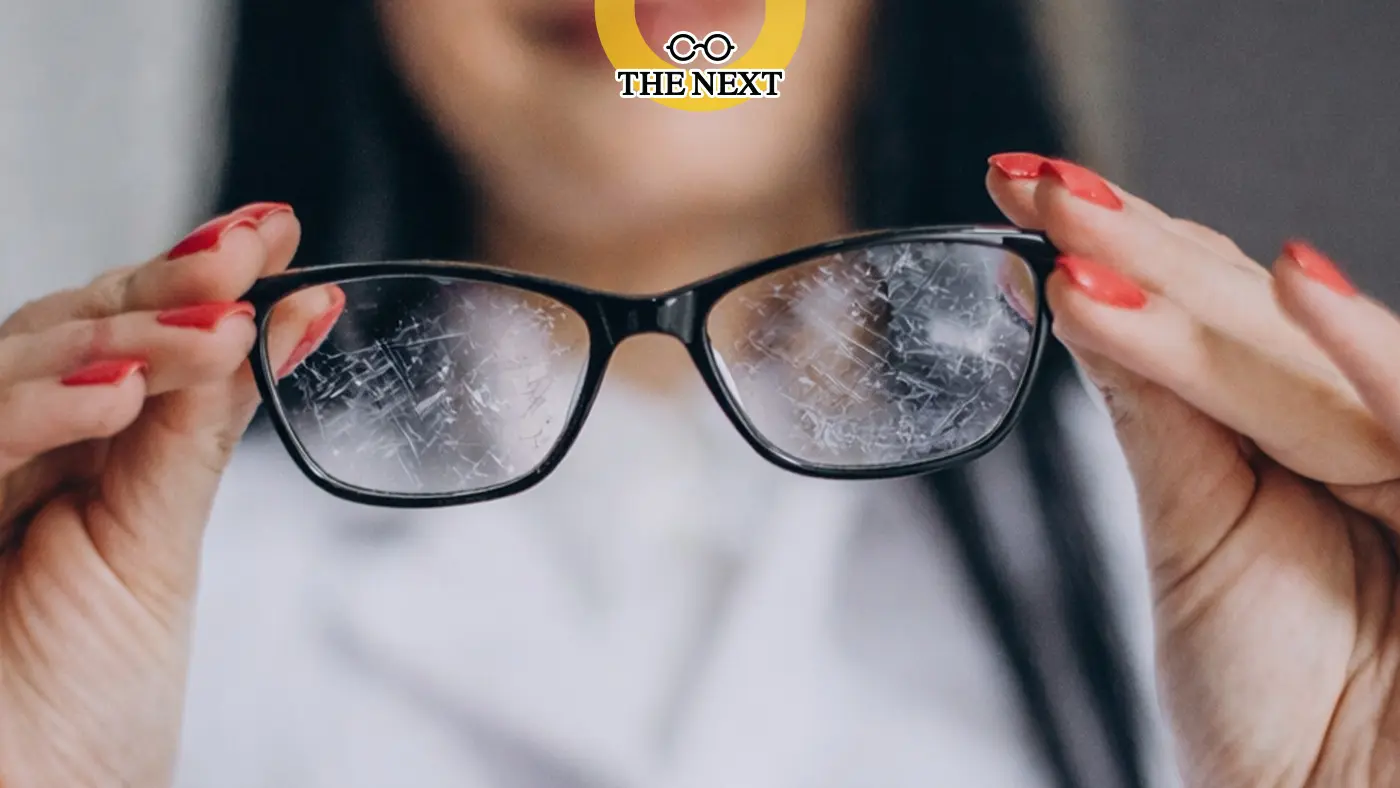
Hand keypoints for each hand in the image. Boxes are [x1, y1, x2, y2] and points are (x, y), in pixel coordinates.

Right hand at [0, 204, 339, 786]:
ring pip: (14, 362)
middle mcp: (3, 454)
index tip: (278, 236)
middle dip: (164, 283)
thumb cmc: (82, 711)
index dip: (192, 279)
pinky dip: (41, 408)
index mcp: (65, 459)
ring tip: (220, 327)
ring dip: (123, 332)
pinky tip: (122, 391)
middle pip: (65, 327)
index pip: (123, 338)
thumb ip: (195, 434)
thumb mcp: (152, 554)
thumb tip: (286, 321)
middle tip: (253, 252)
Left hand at [985, 153, 1399, 785]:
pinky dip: (1367, 356)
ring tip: (1083, 224)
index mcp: (1291, 429)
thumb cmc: (1269, 702)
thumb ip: (1163, 412)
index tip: (1021, 188)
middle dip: (1133, 241)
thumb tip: (1077, 292)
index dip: (1119, 246)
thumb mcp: (1197, 535)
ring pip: (1304, 352)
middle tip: (1031, 181)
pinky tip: (1292, 285)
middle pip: (1244, 311)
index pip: (1206, 313)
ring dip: (1195, 284)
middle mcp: (1359, 425)